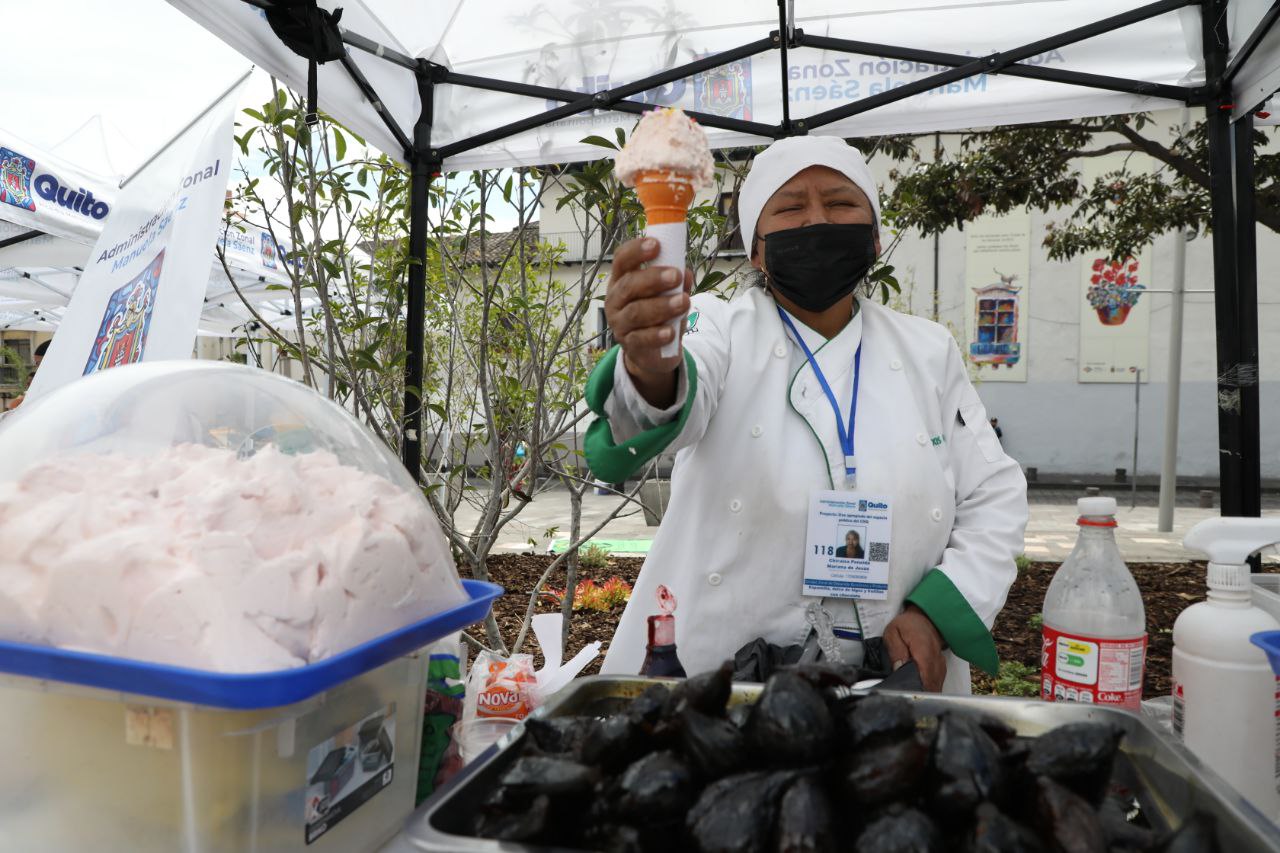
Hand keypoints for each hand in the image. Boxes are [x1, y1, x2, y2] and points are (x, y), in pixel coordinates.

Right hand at [604, 237, 692, 406]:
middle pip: (628, 285)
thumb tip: (685, 274)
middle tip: (675, 275)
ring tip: (684, 302)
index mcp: (622, 279)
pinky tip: (671, 332)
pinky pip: (641, 339)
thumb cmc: (659, 313)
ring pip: (636, 312)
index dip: (636, 250)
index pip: (621, 260)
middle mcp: (616, 299)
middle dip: (653, 278)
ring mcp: (620, 323)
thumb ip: (677, 283)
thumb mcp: (669, 294)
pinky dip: (657, 334)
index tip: (656, 244)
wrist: (654, 350)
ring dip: (661, 306)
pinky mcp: (629, 345)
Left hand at [883, 604, 946, 691]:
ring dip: (925, 693)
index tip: (906, 696)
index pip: (924, 676)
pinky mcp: (941, 668)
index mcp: (924, 650)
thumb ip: (895, 650)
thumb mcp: (893, 633)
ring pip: (936, 687)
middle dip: (919, 695)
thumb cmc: (907, 626)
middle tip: (906, 698)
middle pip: (931, 686)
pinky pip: (937, 683)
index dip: (916, 690)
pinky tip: (920, 693)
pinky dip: (929, 689)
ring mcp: (941, 665)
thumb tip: (898, 668)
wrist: (925, 619)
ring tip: (911, 696)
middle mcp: (936, 660)